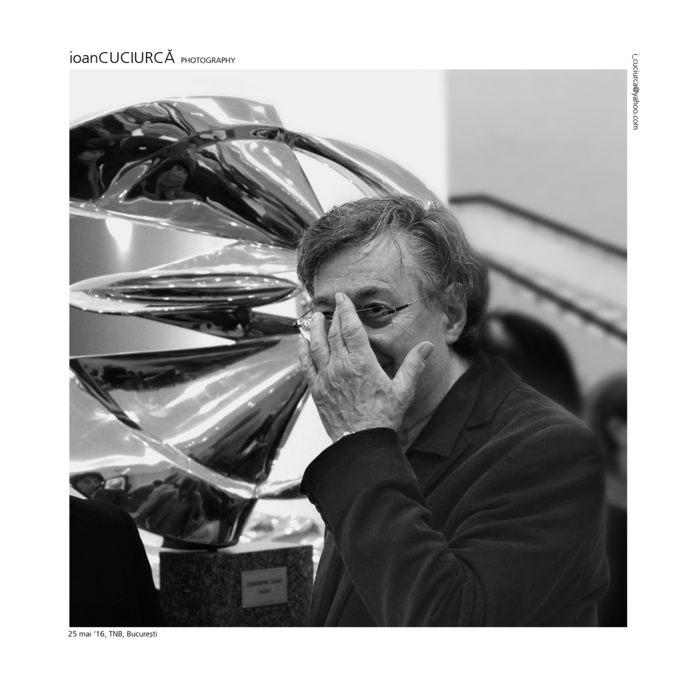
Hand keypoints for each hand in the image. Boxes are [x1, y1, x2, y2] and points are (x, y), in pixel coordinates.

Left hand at [298, 292, 432, 441]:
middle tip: (331, 304)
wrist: (361, 442)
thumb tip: (426, 347)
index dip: (346, 310)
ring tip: (313, 316)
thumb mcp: (403, 390)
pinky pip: (306, 366)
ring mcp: (326, 378)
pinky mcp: (317, 391)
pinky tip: (301, 343)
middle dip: (332, 316)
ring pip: (316, 346)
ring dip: (313, 329)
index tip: (342, 298)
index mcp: (361, 363)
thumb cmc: (383, 419)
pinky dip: (302, 352)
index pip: (351, 328)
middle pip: (333, 333)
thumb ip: (413, 365)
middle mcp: (340, 366)